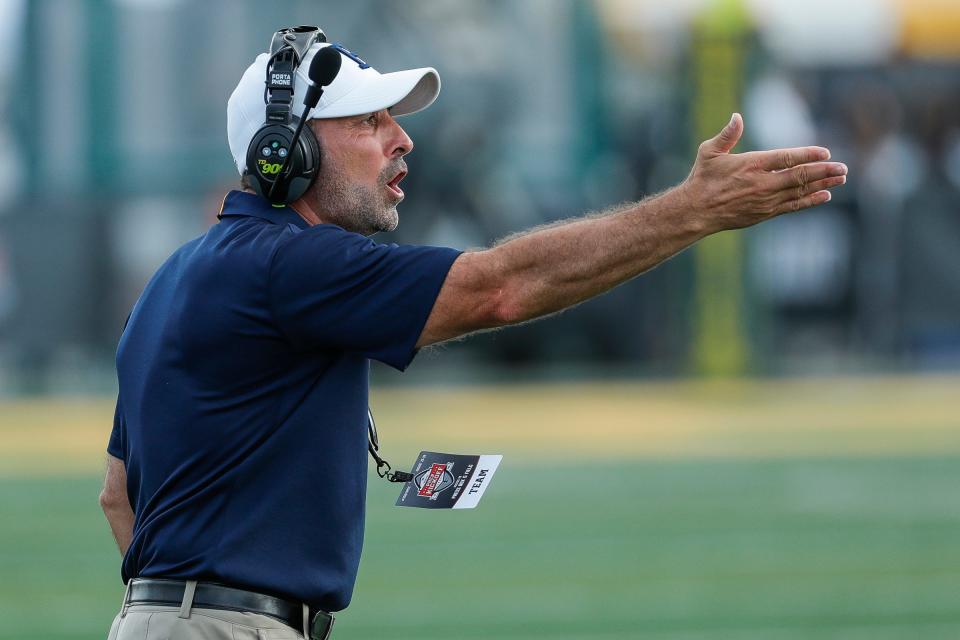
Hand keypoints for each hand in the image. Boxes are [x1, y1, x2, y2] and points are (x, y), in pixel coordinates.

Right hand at [680, 113, 847, 233]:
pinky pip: (793, 206)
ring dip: (822, 184)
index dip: (808, 155)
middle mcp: (762, 183)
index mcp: (751, 165)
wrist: (695, 211)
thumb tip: (737, 116)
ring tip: (841, 178)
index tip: (826, 152)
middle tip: (844, 167)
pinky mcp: (764, 213)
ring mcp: (765, 200)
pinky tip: (825, 195)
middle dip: (824, 171)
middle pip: (799, 176)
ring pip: (800, 191)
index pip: (786, 158)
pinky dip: (810, 201)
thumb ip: (727, 134)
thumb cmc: (702, 179)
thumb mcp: (709, 152)